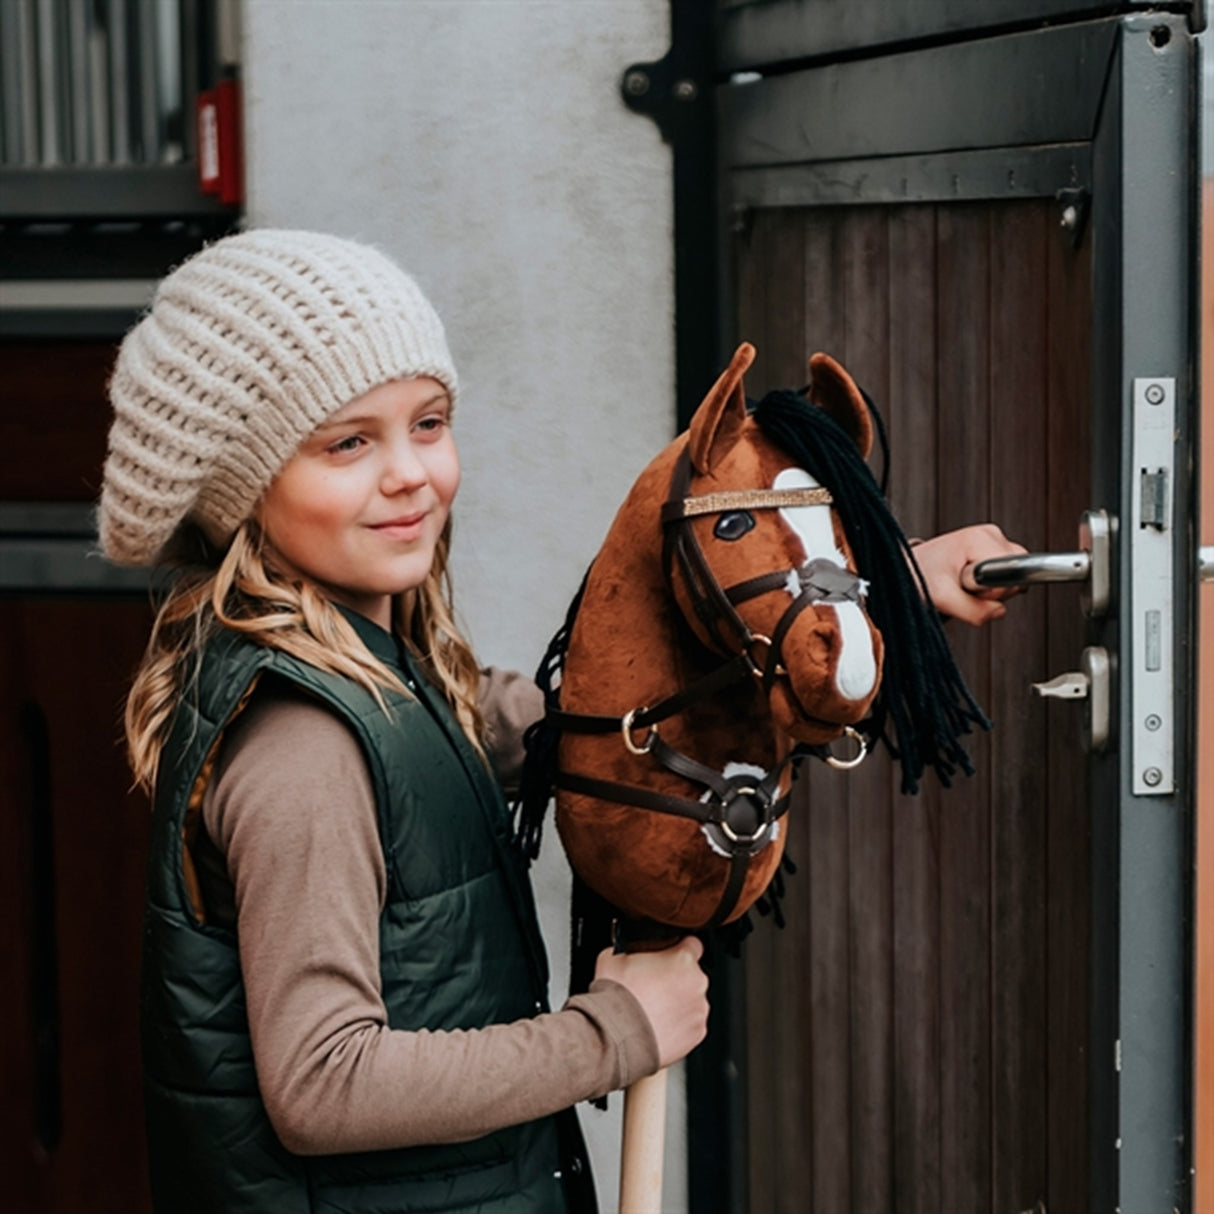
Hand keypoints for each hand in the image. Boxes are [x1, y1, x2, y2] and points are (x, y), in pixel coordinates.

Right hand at [594, 937, 708, 1068]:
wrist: (615, 1037)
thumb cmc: (616, 998)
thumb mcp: (614, 956)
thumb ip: (632, 949)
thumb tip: (630, 952)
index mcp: (682, 959)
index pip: (693, 944)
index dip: (679, 949)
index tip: (670, 956)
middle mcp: (697, 983)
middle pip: (691, 975)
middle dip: (675, 979)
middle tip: (652, 987)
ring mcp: (699, 1010)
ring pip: (691, 1001)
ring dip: (678, 1003)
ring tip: (652, 1010)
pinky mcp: (697, 1033)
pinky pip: (691, 1024)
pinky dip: (679, 1025)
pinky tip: (657, 1025)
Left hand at [912, 524, 1027, 625]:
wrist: (911, 568)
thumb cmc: (921, 575)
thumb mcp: (942, 598)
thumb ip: (973, 611)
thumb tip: (999, 611)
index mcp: (979, 538)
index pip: (1010, 574)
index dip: (991, 592)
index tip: (966, 587)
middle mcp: (991, 534)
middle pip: (1015, 576)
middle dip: (991, 592)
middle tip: (961, 587)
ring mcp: (994, 540)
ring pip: (1013, 578)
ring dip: (990, 589)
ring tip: (962, 583)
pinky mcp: (994, 549)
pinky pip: (1008, 576)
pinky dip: (990, 585)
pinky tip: (970, 580)